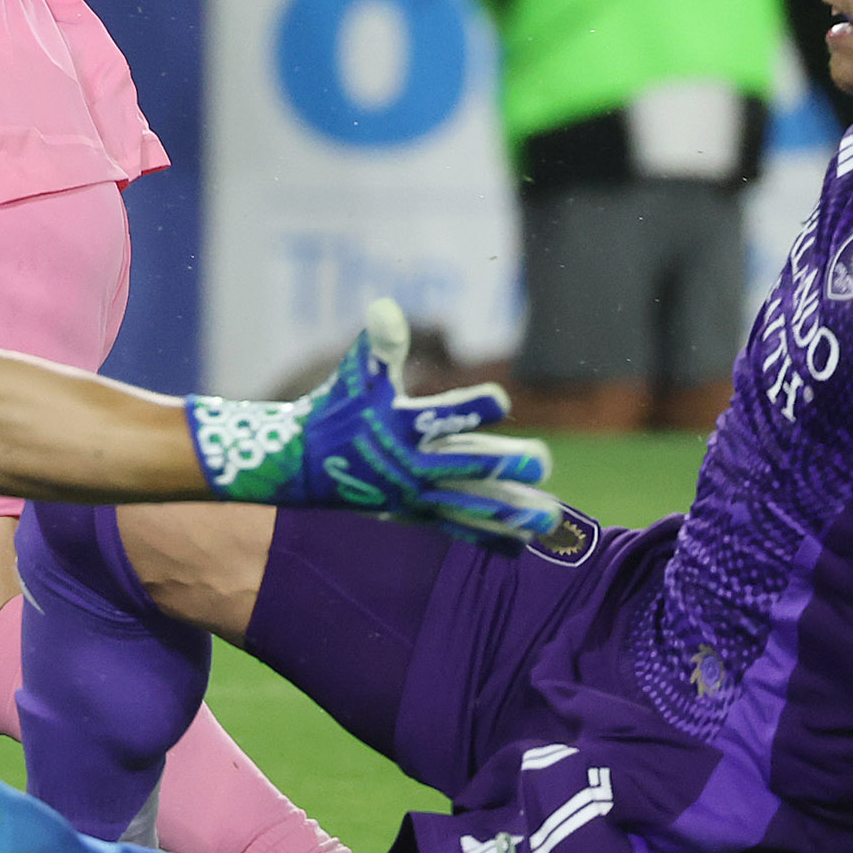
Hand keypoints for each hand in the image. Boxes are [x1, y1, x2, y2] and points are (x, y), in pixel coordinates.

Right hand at [185, 300, 563, 545]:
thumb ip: (377, 345)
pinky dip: (488, 537)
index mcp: (401, 427)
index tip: (500, 400)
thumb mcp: (355, 376)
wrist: (304, 466)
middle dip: (505, 465)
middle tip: (542, 461)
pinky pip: (458, 528)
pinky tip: (522, 544)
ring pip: (472, 506)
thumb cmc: (336, 411)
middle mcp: (413, 465)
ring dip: (511, 512)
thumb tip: (385, 308)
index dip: (472, 406)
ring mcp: (417, 494)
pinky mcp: (418, 513)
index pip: (442, 415)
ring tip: (549, 516)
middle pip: (468, 467)